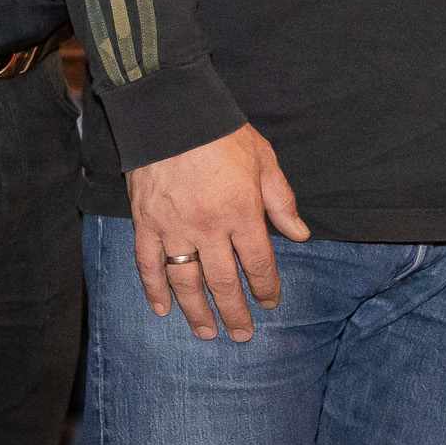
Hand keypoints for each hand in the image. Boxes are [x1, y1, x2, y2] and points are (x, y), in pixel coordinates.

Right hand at [127, 124, 308, 340]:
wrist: (171, 110)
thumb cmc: (222, 132)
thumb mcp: (264, 160)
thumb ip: (281, 201)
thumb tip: (300, 235)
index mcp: (241, 212)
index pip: (257, 263)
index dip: (265, 287)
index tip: (270, 302)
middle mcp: (208, 227)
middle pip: (222, 281)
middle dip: (235, 312)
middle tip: (242, 335)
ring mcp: (173, 227)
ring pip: (185, 281)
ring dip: (197, 311)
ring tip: (207, 333)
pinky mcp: (145, 222)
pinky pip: (148, 264)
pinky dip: (153, 289)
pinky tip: (162, 310)